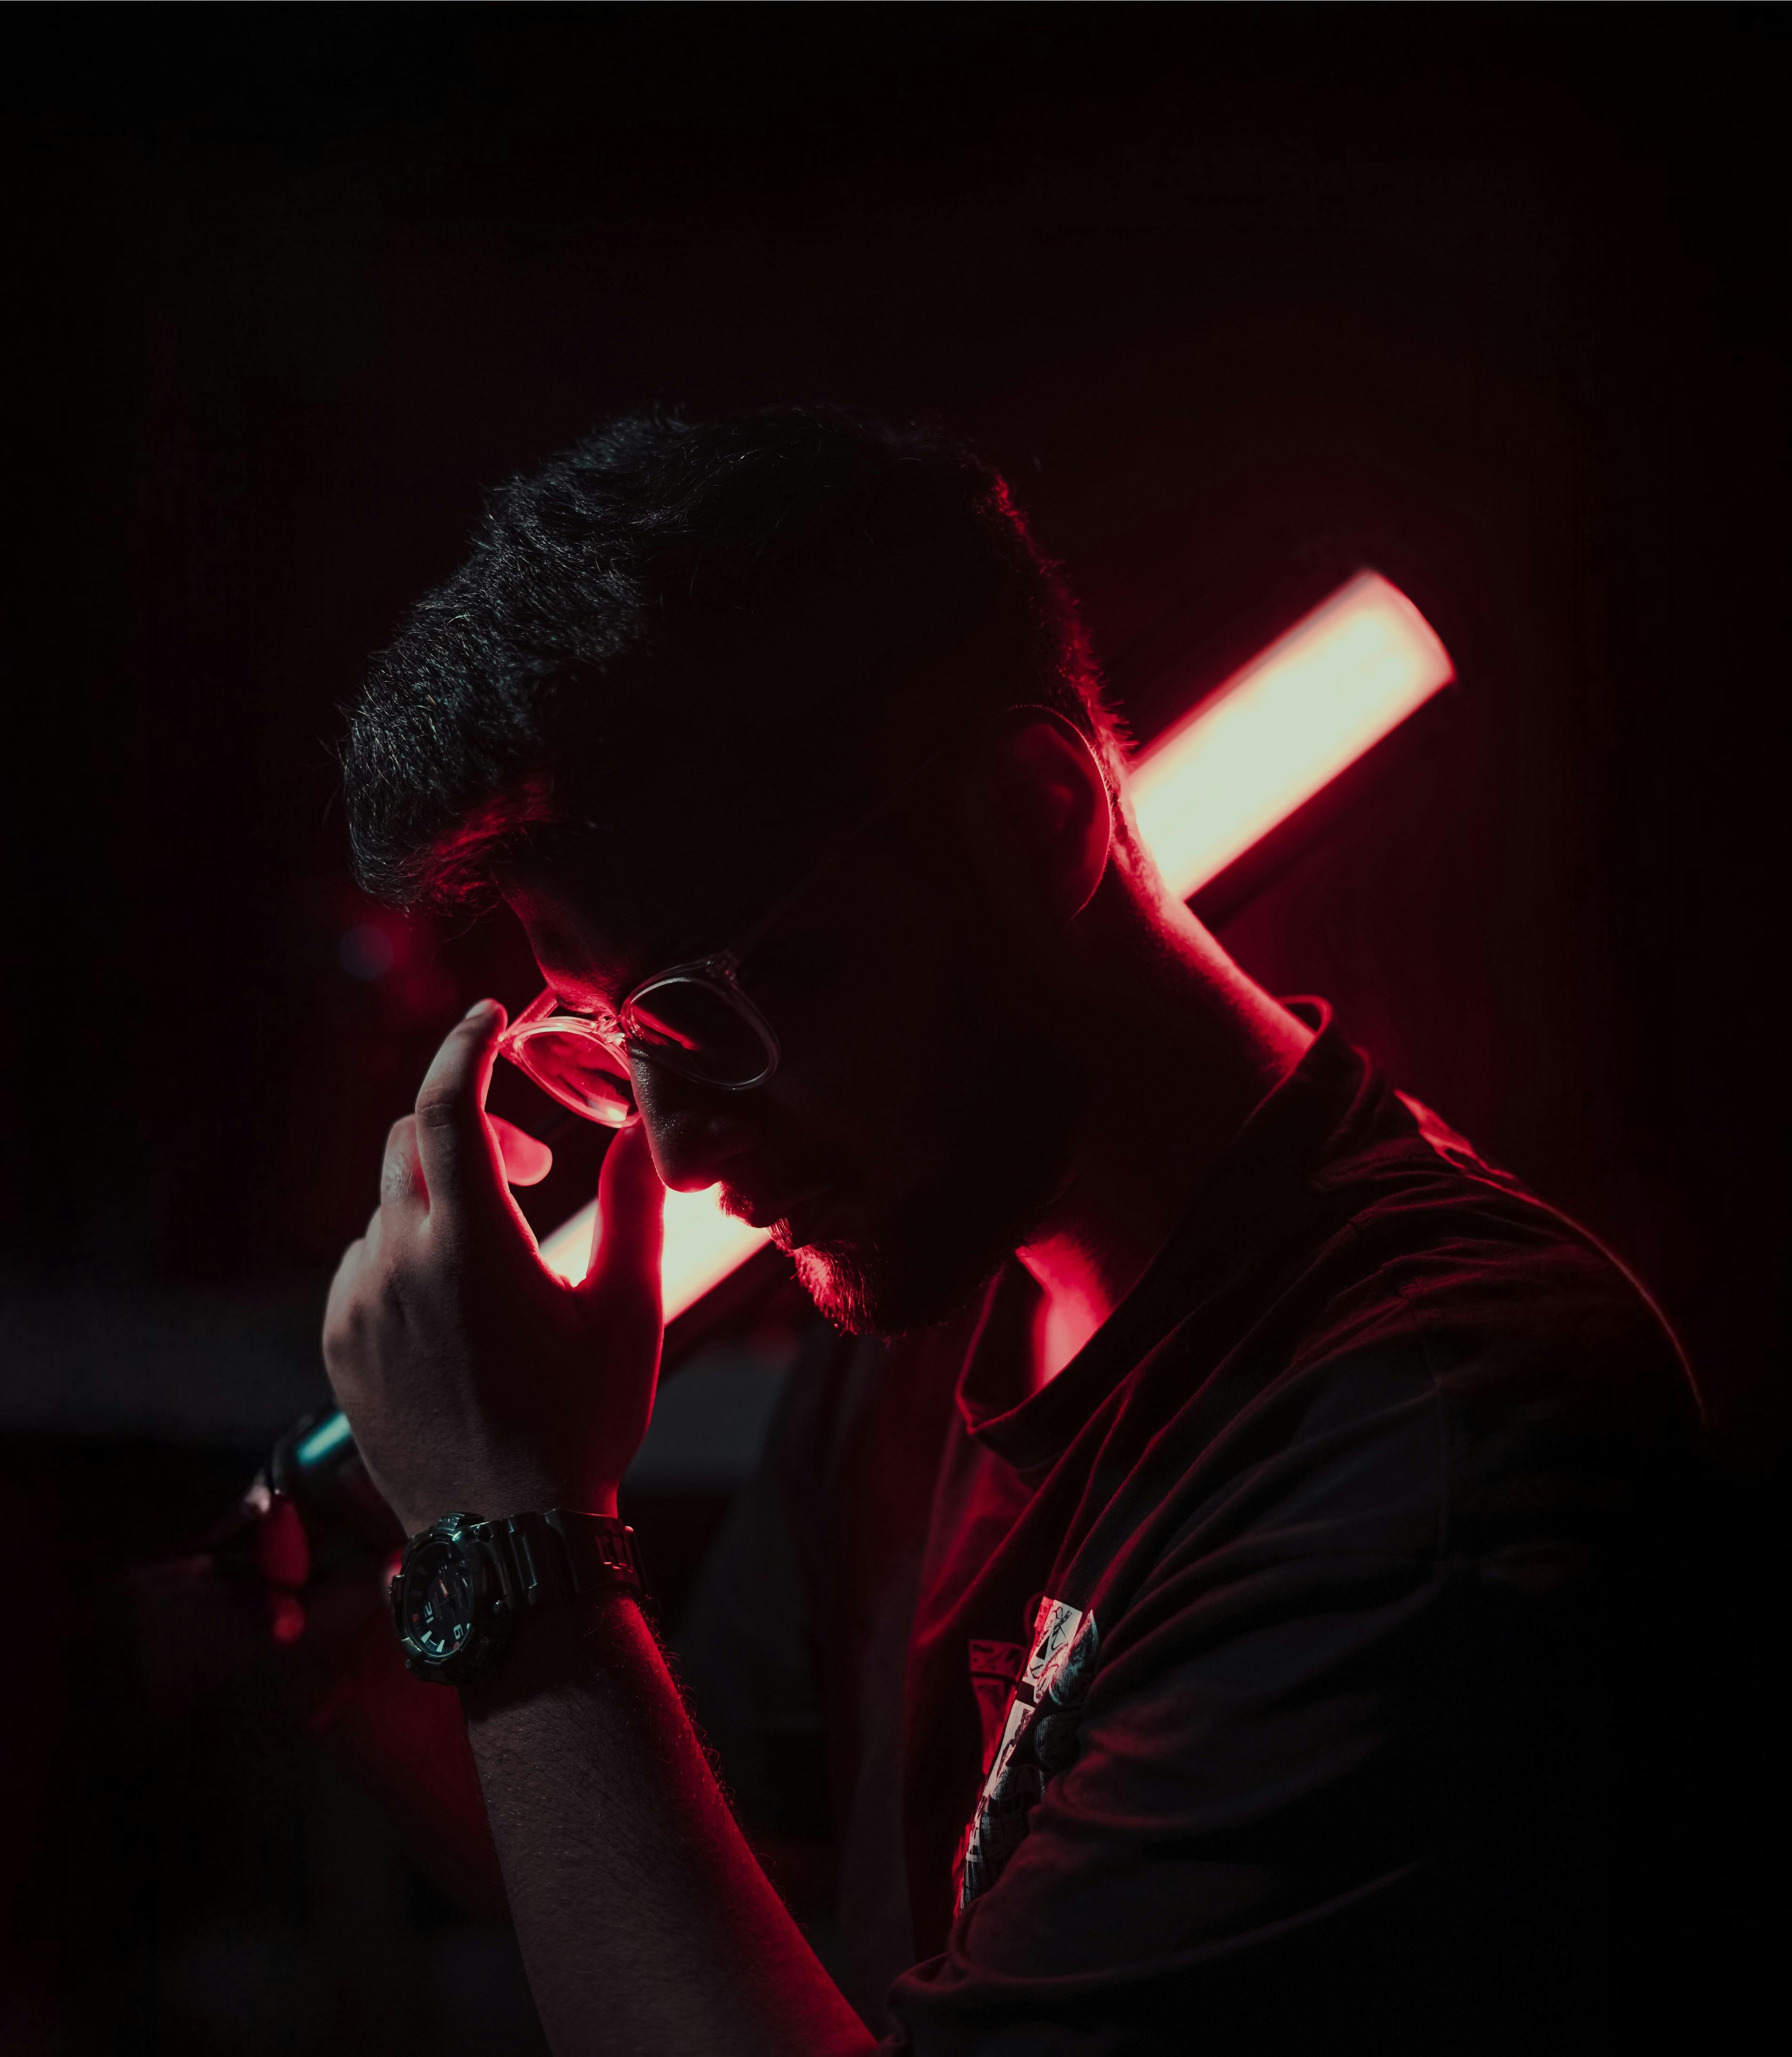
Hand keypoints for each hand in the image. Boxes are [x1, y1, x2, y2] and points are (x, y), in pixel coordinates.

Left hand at [322, 1000, 664, 1536]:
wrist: (507, 1537)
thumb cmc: (579, 1424)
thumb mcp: (625, 1311)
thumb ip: (634, 1207)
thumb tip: (648, 1130)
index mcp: (470, 1244)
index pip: (446, 1104)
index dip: (465, 1044)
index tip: (489, 1018)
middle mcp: (397, 1264)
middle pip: (409, 1144)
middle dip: (466, 1126)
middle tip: (527, 1168)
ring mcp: (356, 1307)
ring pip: (387, 1208)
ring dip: (438, 1202)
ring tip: (497, 1260)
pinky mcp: (337, 1346)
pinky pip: (362, 1267)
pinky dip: (404, 1256)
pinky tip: (454, 1306)